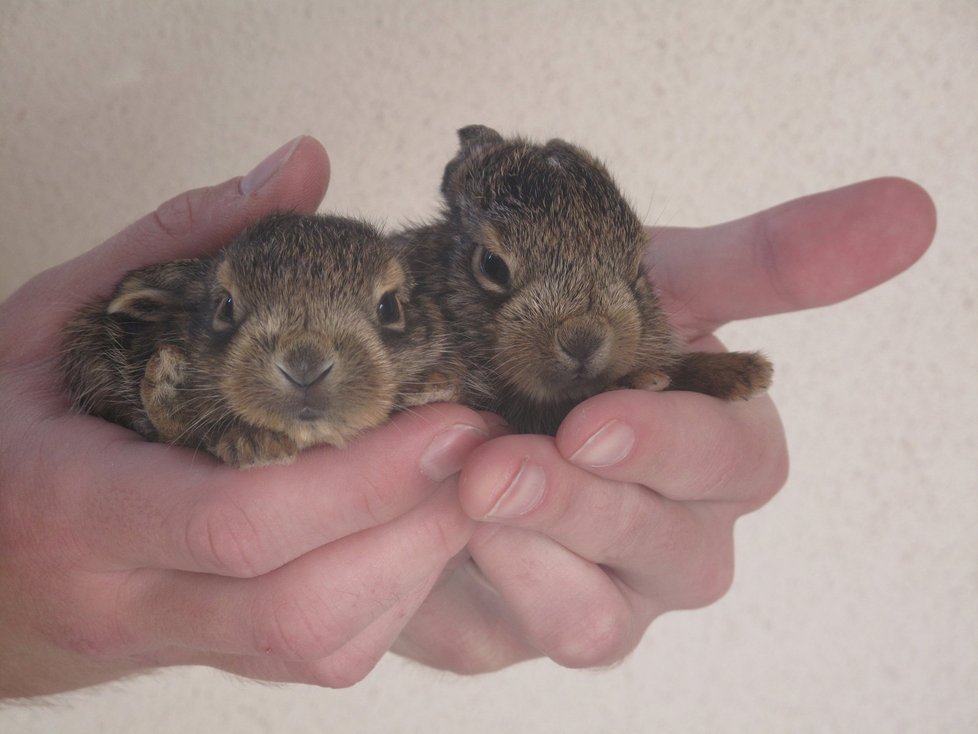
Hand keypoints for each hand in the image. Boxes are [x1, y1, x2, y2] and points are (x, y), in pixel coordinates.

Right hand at [0, 137, 489, 696]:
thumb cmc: (2, 429)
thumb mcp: (59, 314)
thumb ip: (184, 237)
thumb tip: (305, 168)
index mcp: (75, 504)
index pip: (238, 518)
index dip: (364, 477)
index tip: (454, 419)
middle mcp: (125, 595)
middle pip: (300, 603)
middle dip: (418, 528)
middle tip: (488, 450)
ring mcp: (170, 642)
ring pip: (320, 645)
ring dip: (417, 565)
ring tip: (464, 481)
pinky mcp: (209, 658)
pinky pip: (319, 656)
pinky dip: (391, 594)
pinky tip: (410, 526)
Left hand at [393, 177, 936, 670]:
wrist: (445, 384)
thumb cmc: (561, 328)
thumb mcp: (645, 281)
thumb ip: (765, 260)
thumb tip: (912, 206)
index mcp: (715, 444)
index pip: (736, 459)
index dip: (671, 444)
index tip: (589, 423)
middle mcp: (680, 529)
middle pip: (676, 547)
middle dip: (586, 504)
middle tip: (497, 466)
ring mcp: (615, 589)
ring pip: (604, 613)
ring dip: (537, 554)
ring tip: (469, 494)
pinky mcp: (541, 621)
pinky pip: (532, 634)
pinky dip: (494, 589)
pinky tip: (449, 537)